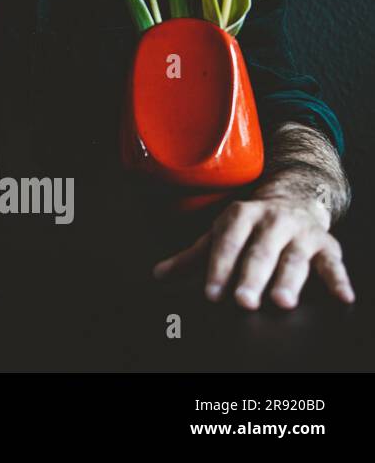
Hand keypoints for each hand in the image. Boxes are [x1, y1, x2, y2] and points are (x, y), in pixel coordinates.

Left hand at [152, 196, 355, 308]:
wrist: (295, 198)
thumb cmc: (249, 226)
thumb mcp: (221, 234)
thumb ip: (192, 257)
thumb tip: (158, 275)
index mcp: (241, 215)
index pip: (227, 244)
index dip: (218, 269)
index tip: (211, 294)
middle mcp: (271, 220)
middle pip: (259, 253)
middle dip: (250, 278)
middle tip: (243, 302)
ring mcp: (300, 231)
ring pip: (294, 259)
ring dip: (288, 281)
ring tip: (282, 303)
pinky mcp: (327, 244)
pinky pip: (333, 263)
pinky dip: (339, 281)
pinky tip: (343, 298)